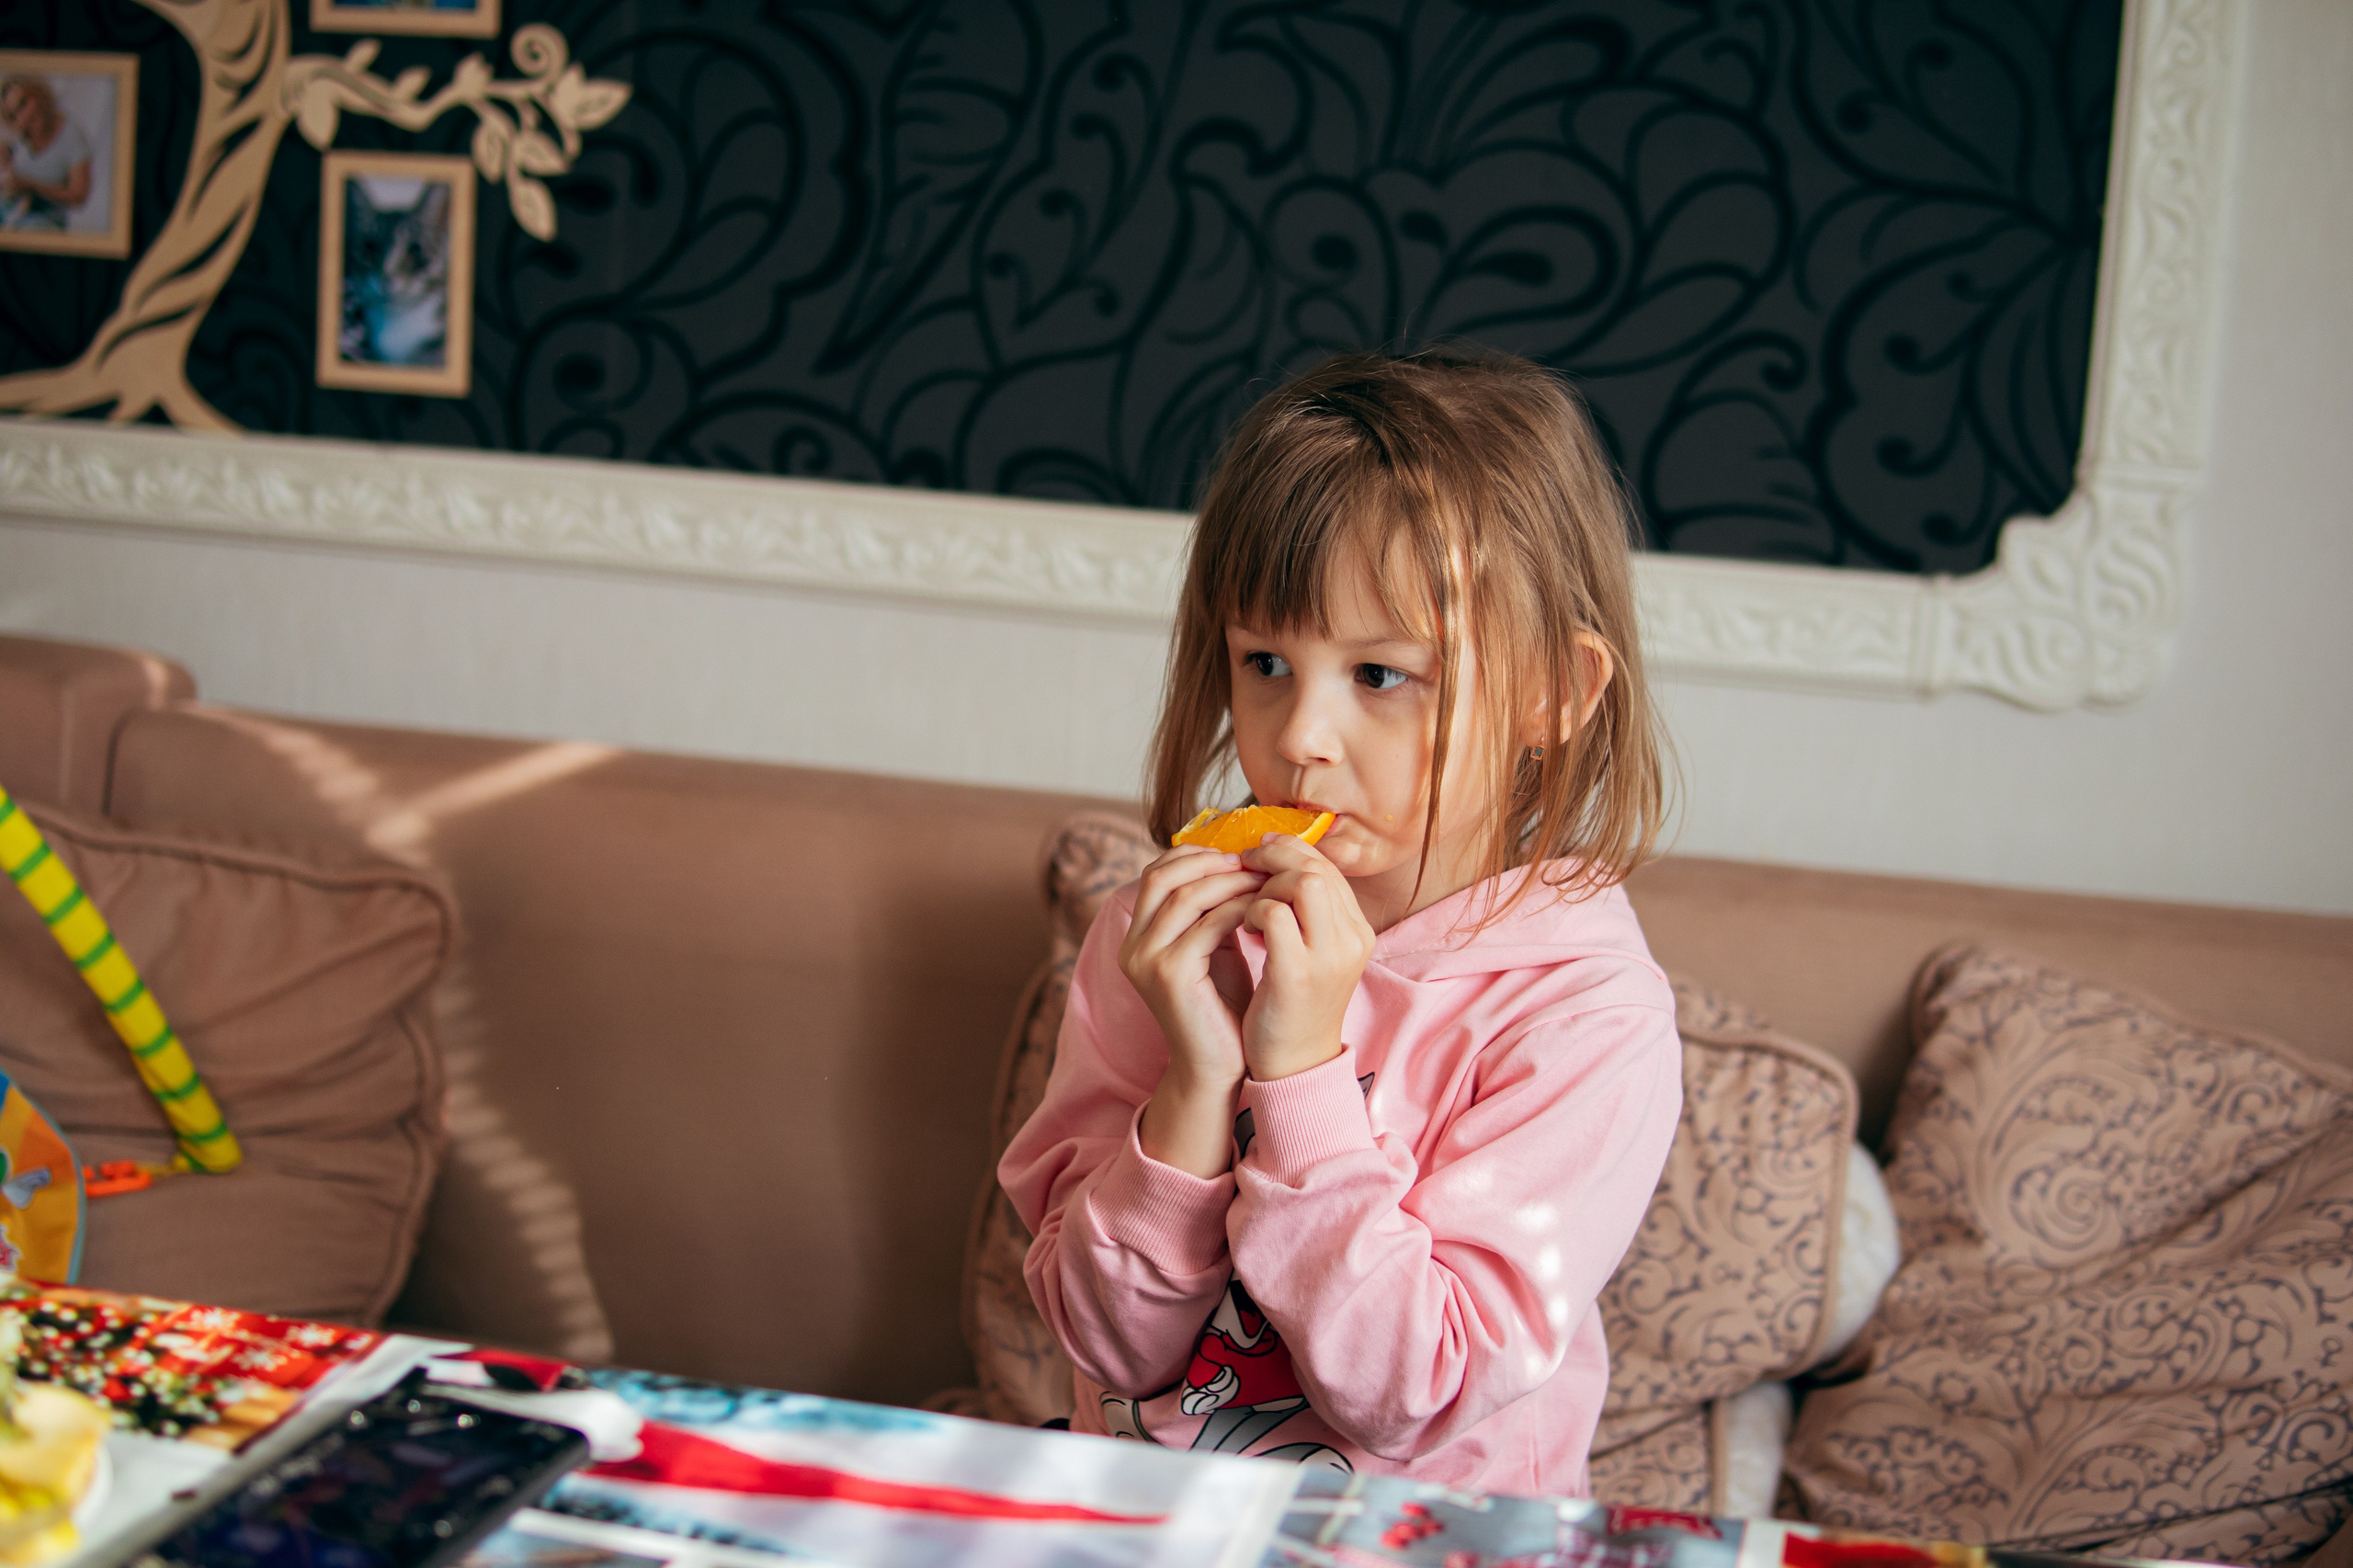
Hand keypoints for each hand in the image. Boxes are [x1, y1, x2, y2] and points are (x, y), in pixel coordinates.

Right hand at [1121, 844, 1264, 1176]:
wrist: (1220, 1067)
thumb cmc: (1223, 1005)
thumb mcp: (1214, 946)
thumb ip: (1212, 909)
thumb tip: (1235, 859)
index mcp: (1137, 934)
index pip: (1157, 872)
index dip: (1198, 855)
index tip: (1240, 853)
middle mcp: (1132, 945)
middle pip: (1163, 875)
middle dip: (1212, 861)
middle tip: (1255, 860)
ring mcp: (1145, 959)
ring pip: (1186, 895)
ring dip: (1231, 881)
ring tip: (1265, 879)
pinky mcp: (1169, 974)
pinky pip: (1208, 924)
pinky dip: (1240, 908)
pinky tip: (1265, 908)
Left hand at [1237, 833, 1375, 1080]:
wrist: (1293, 1066)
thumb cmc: (1292, 1005)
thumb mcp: (1310, 953)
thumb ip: (1304, 912)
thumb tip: (1275, 860)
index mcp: (1358, 932)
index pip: (1327, 867)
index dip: (1290, 851)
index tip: (1259, 852)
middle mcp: (1352, 940)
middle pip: (1318, 867)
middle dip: (1275, 858)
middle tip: (1244, 866)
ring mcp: (1329, 957)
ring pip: (1303, 882)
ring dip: (1266, 883)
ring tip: (1248, 904)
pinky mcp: (1297, 974)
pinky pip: (1273, 914)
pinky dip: (1251, 910)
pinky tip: (1243, 928)